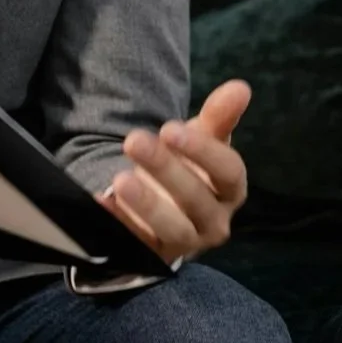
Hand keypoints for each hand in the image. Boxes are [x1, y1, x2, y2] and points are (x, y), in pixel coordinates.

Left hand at [97, 79, 250, 261]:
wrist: (164, 204)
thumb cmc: (190, 167)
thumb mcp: (202, 139)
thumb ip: (219, 116)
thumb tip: (241, 87)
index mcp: (230, 190)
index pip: (228, 172)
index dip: (203, 151)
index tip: (169, 128)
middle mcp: (213, 220)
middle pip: (197, 199)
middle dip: (166, 170)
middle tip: (134, 140)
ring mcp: (184, 242)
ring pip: (173, 229)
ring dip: (147, 205)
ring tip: (121, 180)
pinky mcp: (153, 255)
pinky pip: (137, 244)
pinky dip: (119, 224)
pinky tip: (101, 203)